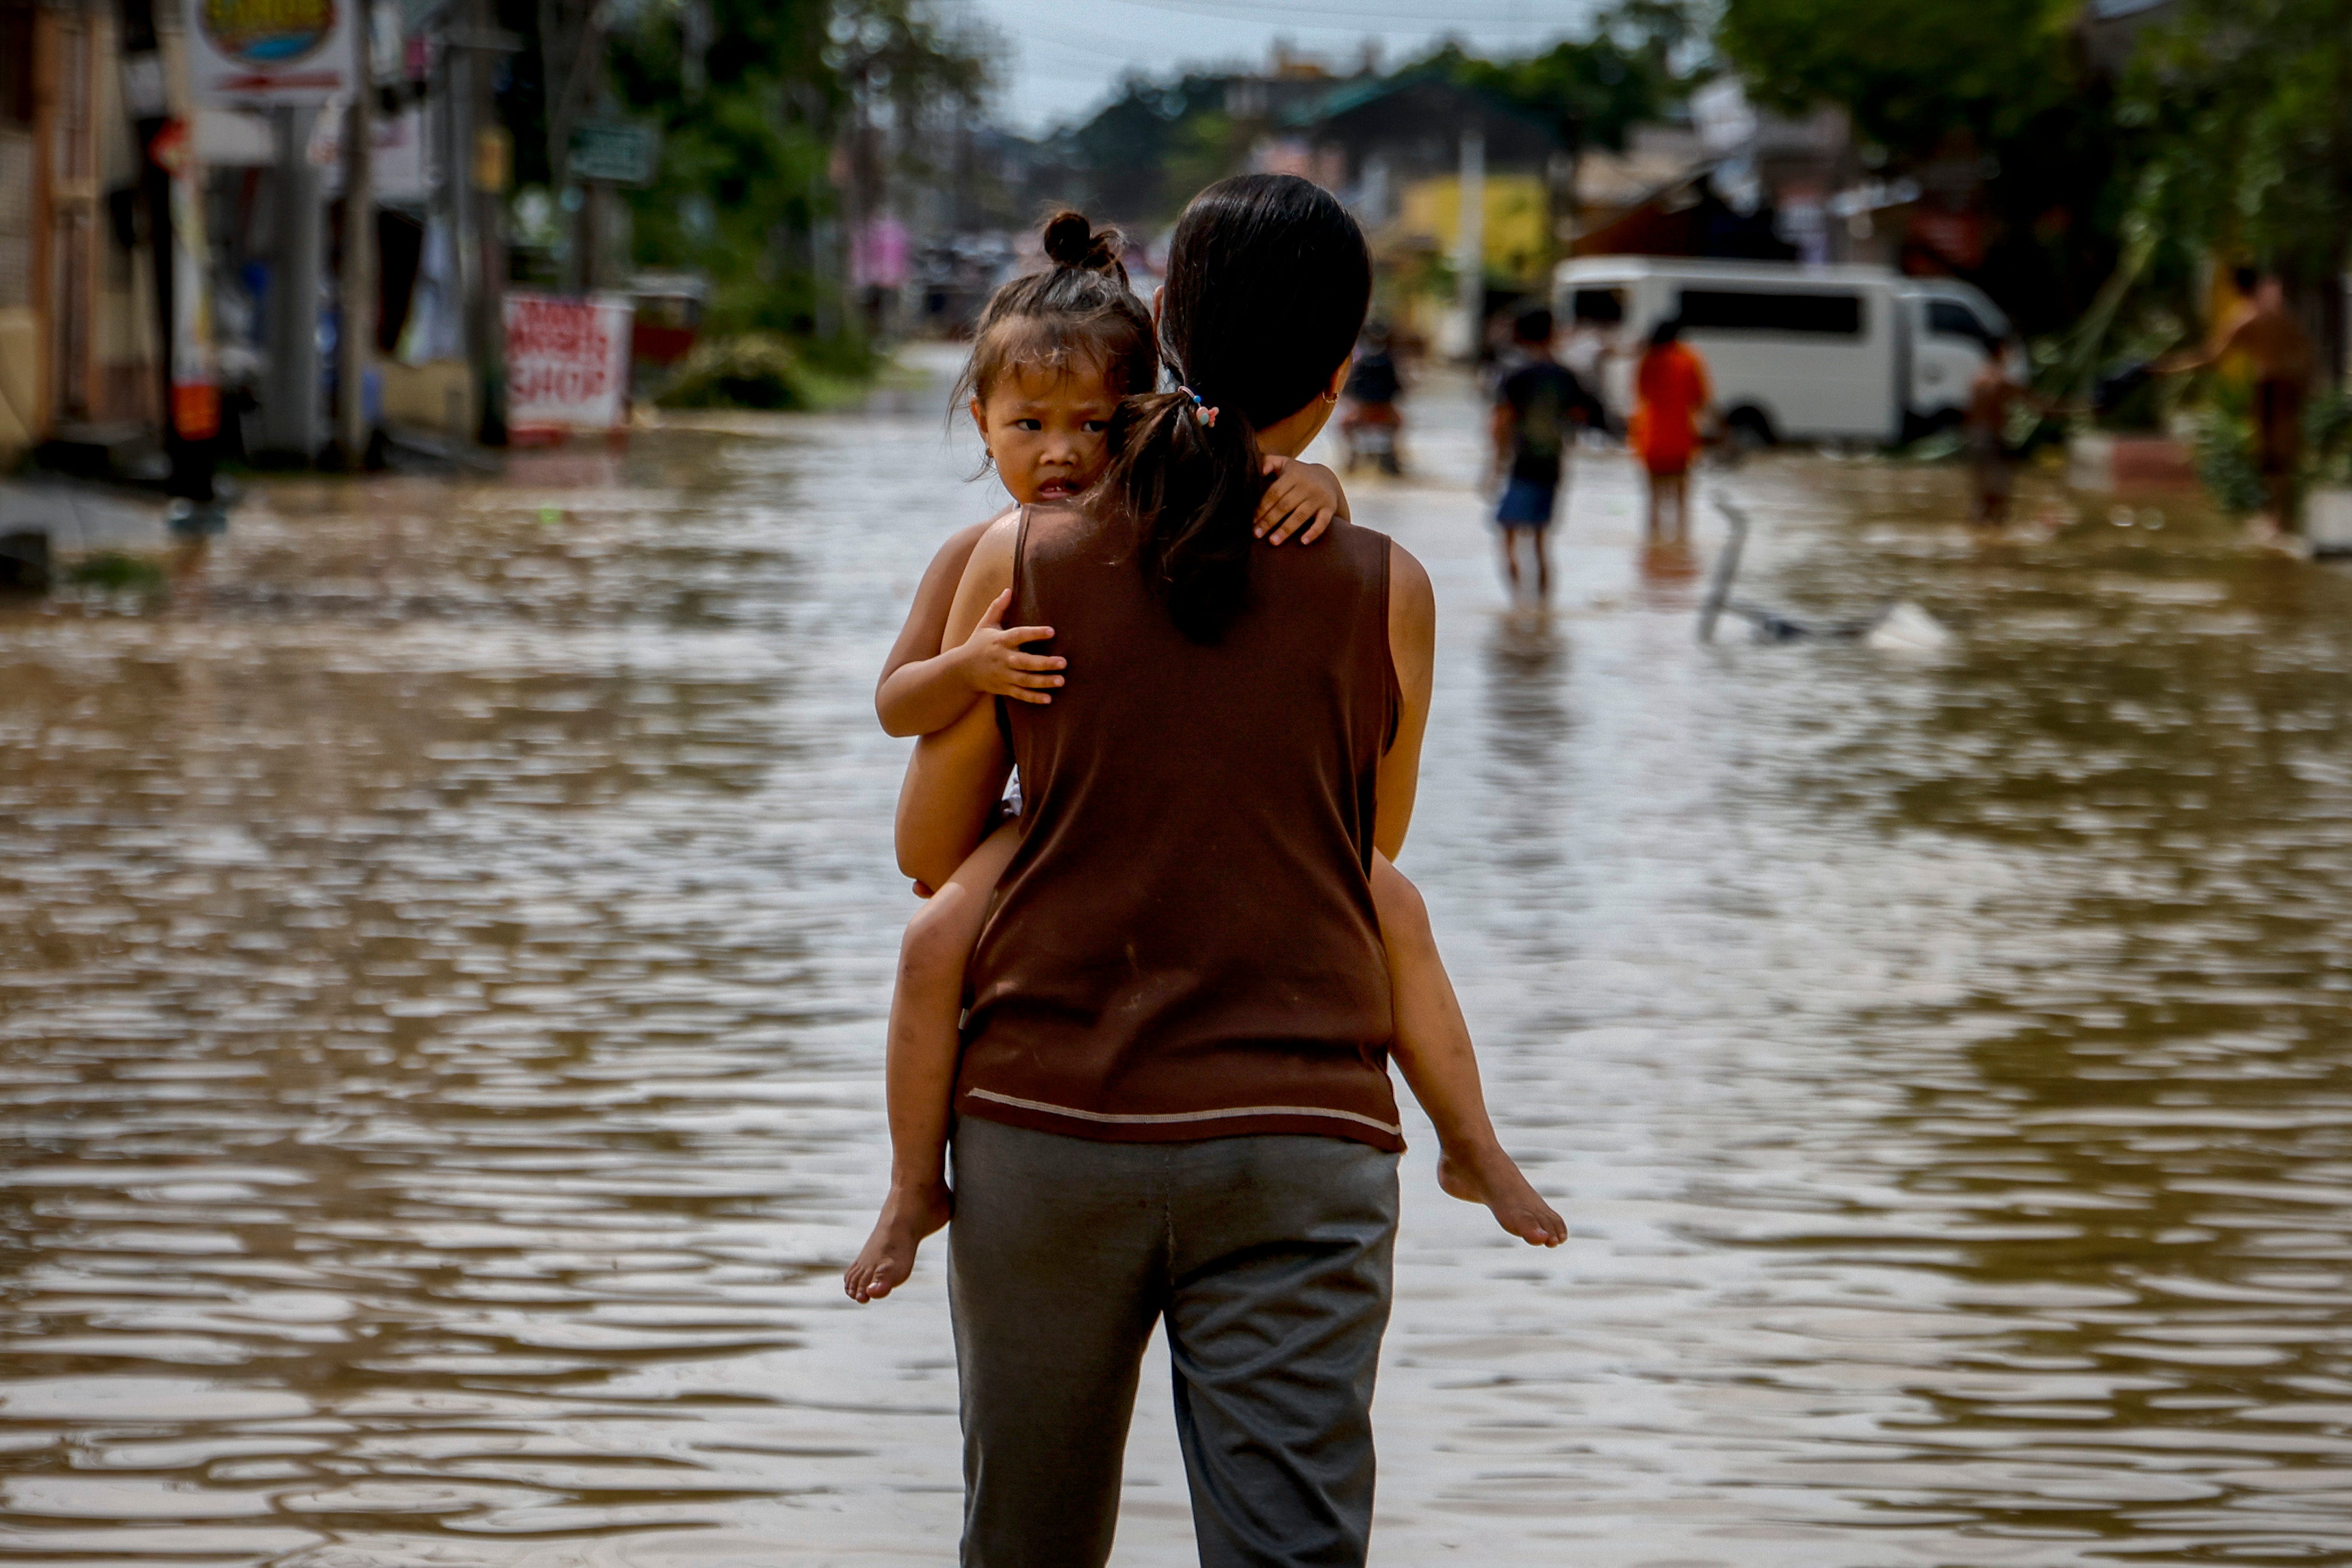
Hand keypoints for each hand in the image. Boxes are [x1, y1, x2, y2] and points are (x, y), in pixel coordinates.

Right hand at [957, 589, 1063, 704]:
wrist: (961, 670)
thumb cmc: (978, 643)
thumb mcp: (985, 624)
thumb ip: (998, 607)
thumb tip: (1009, 589)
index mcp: (1000, 641)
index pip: (1019, 635)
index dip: (1035, 633)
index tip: (1052, 631)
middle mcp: (1002, 659)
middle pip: (1025, 662)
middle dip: (1044, 663)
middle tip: (1064, 662)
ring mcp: (1003, 675)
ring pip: (1025, 680)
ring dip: (1043, 682)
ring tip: (1061, 680)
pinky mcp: (1003, 688)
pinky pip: (1020, 695)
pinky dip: (1033, 698)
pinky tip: (1048, 698)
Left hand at [1256, 455, 1346, 545]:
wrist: (1328, 478)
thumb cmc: (1298, 474)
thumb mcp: (1284, 463)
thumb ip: (1268, 462)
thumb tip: (1257, 470)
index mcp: (1293, 475)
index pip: (1274, 493)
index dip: (1262, 507)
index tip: (1252, 521)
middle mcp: (1306, 486)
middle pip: (1284, 505)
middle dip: (1269, 521)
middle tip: (1256, 534)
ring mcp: (1318, 498)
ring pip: (1300, 515)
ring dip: (1286, 529)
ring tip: (1273, 542)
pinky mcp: (1329, 508)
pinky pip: (1322, 522)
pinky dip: (1313, 532)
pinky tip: (1303, 542)